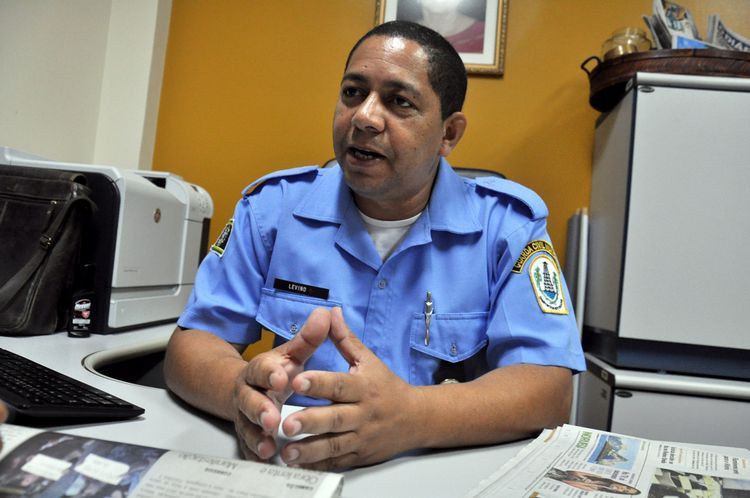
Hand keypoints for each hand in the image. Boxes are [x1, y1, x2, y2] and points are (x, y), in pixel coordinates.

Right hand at [233, 307, 330, 460]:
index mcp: (259, 370)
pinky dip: (256, 453)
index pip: (262, 369)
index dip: (270, 374)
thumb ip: (307, 339)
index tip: (282, 378)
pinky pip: (249, 447)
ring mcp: (245, 416)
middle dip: (259, 409)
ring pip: (247, 426)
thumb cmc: (276, 372)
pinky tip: (265, 459)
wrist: (246, 390)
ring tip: (269, 445)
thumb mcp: (291, 355)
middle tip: (272, 418)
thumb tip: (325, 313)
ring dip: (257, 435)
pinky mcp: (247, 435)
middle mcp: (248, 393)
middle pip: (249, 401)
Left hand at [279, 307, 420, 469]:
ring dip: (310, 450)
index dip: (318, 382)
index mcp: (363, 387)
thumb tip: (329, 312)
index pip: (339, 384)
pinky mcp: (360, 456)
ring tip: (288, 452)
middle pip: (336, 418)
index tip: (297, 380)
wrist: (416, 419)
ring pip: (335, 445)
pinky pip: (338, 462)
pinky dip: (319, 465)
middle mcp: (363, 413)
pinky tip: (300, 465)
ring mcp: (362, 437)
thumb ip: (345, 339)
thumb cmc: (387, 386)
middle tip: (285, 423)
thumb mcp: (368, 360)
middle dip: (310, 421)